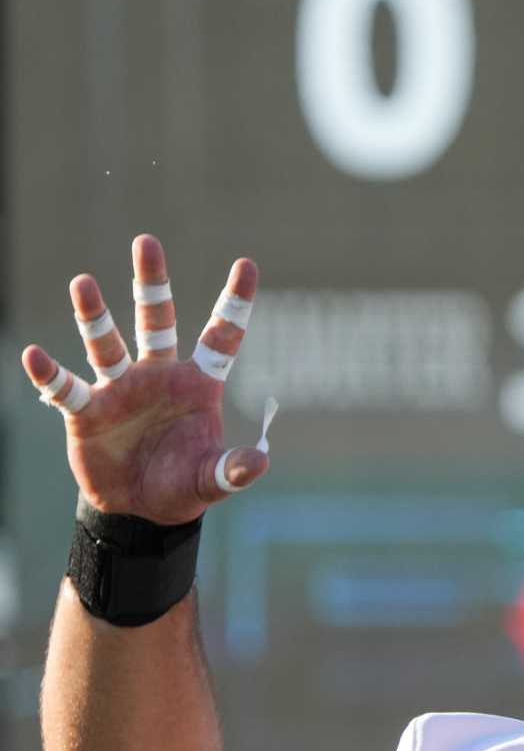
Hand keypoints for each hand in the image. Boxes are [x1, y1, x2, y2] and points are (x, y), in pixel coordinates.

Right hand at [21, 236, 267, 523]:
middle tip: (146, 241)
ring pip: (105, 342)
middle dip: (151, 282)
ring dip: (93, 315)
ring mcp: (119, 389)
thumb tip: (260, 463)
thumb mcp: (212, 479)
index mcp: (197, 382)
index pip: (221, 335)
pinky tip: (36, 355)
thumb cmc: (181, 484)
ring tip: (82, 282)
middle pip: (155, 320)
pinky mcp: (86, 411)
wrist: (139, 509)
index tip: (247, 264)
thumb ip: (234, 469)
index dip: (235, 302)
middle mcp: (157, 375)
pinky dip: (50, 373)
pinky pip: (65, 388)